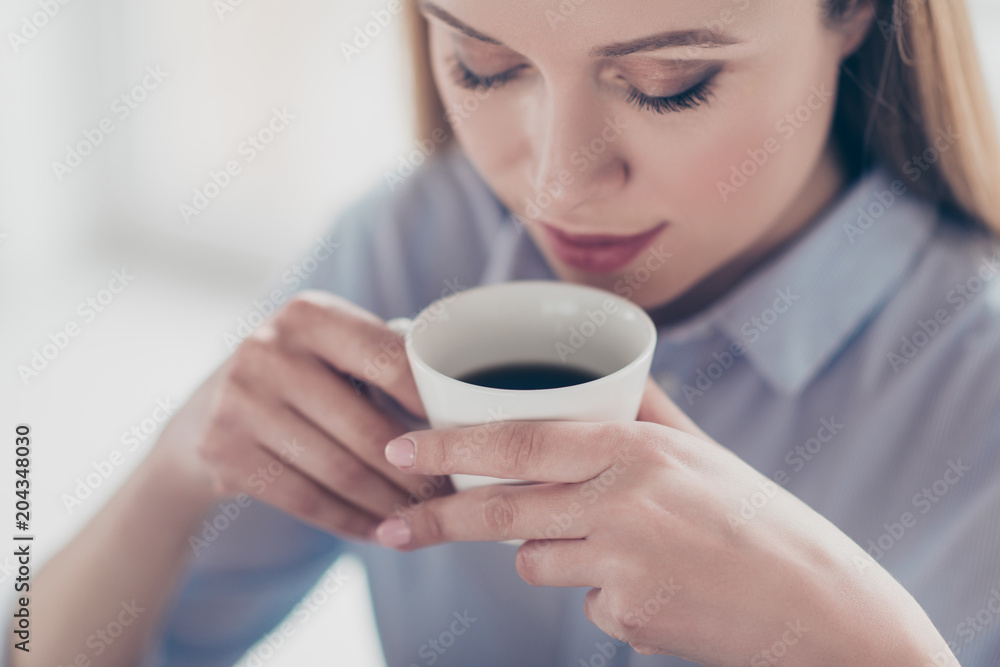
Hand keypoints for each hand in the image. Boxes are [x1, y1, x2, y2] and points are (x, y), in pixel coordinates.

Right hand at [153, 290, 448, 540]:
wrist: (205, 412)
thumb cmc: (301, 376)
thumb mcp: (333, 348)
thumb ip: (388, 357)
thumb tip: (465, 395)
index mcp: (310, 314)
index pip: (390, 362)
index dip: (432, 407)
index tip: (467, 440)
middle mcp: (268, 349)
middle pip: (366, 428)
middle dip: (417, 472)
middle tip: (451, 496)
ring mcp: (239, 399)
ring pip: (338, 471)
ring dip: (388, 504)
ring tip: (422, 518)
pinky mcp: (222, 449)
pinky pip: (304, 498)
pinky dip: (348, 520)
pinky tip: (377, 531)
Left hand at [374, 378, 955, 664]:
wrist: (818, 606)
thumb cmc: (756, 520)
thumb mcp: (699, 454)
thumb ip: (642, 413)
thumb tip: (601, 370)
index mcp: (636, 449)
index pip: (521, 439)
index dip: (451, 445)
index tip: (399, 451)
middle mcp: (622, 501)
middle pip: (504, 511)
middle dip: (440, 520)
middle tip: (395, 529)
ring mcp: (622, 564)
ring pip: (536, 561)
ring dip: (556, 555)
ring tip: (629, 548)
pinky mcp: (627, 617)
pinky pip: (584, 602)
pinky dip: (605, 594)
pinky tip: (660, 588)